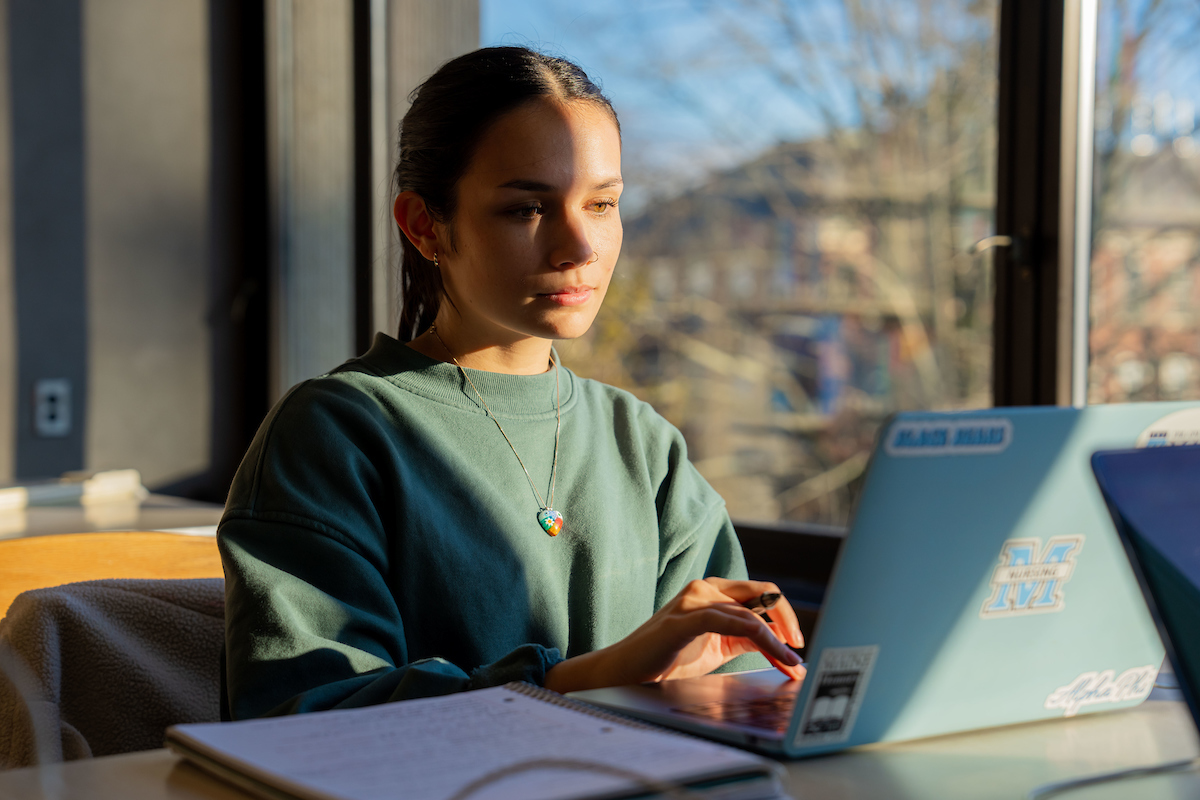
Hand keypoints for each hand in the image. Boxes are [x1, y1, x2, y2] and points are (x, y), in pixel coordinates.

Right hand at [544, 578, 805, 693]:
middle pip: (764, 594)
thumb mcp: (714, 648)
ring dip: (780, 641)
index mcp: (713, 593)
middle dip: (789, 621)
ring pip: (752, 613)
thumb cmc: (666, 661)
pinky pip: (733, 622)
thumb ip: (742, 639)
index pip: (761, 595)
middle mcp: (705, 589)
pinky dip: (763, 639)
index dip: (786, 618)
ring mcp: (694, 600)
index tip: (798, 646)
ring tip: (794, 666)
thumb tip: (783, 651)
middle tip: (800, 652)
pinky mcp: (686, 618)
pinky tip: (777, 656)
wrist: (624, 674)